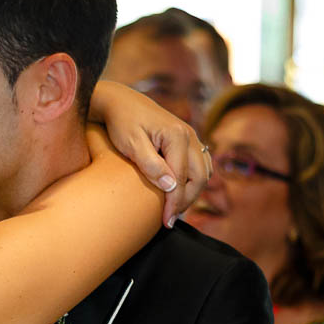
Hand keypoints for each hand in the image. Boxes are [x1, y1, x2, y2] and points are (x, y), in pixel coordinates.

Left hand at [91, 79, 209, 224]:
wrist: (120, 102)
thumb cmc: (122, 122)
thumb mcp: (131, 144)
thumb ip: (151, 165)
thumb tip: (171, 186)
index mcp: (177, 136)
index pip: (182, 178)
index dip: (175, 203)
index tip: (166, 222)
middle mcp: (189, 135)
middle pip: (199, 177)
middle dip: (187, 201)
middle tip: (170, 219)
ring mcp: (190, 137)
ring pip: (203, 171)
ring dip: (192, 192)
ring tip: (174, 209)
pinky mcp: (187, 140)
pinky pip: (200, 164)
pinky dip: (194, 180)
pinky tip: (179, 192)